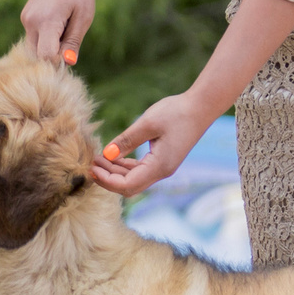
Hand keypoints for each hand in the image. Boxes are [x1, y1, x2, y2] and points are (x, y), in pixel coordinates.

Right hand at [22, 0, 96, 63]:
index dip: (60, 61)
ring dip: (51, 46)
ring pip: (36, 48)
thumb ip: (73, 42)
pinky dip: (47, 38)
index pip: (47, 57)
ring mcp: (25, 19)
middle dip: (55, 56)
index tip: (72, 51)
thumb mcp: (84, 17)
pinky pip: (35, 38)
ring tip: (67, 27)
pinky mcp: (25, 17)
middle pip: (39, 55)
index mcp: (46, 21)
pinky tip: (60, 23)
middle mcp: (30, 22)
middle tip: (72, 38)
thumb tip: (68, 63)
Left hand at [88, 91, 211, 195]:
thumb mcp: (147, 123)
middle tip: (91, 164)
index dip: (107, 180)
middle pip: (129, 187)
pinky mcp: (164, 160)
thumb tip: (107, 154)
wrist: (201, 107)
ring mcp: (163, 167)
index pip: (127, 185)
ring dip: (115, 172)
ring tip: (99, 158)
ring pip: (134, 179)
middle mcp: (162, 171)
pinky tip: (114, 156)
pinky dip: (125, 166)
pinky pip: (140, 170)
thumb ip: (126, 140)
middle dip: (108, 179)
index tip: (92, 168)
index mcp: (159, 166)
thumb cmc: (176, 112)